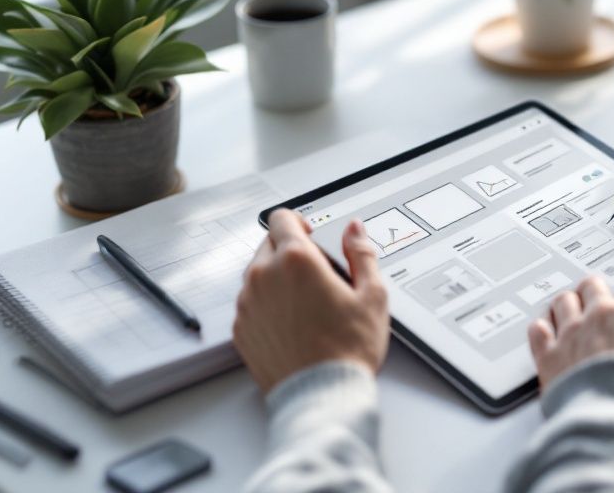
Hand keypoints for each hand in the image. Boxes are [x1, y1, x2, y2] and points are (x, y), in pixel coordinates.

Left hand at [233, 209, 388, 393]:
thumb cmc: (348, 348)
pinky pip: (251, 304)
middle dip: (290, 251)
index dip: (299, 222)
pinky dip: (267, 306)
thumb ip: (362, 253)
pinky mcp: (241, 328)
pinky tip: (292, 325)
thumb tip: (354, 229)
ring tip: (306, 305)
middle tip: (316, 276)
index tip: (311, 236)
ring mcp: (248, 303)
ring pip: (257, 274)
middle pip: (268, 244)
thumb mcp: (372, 295)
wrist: (321, 394)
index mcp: (296, 260)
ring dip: (277, 279)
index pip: (282, 218)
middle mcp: (264, 276)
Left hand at [528, 277, 613, 400]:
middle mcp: (601, 315)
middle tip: (595, 302)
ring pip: (563, 301)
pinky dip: (541, 330)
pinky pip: (538, 329)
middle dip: (595, 293)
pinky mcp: (548, 353)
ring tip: (568, 311)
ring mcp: (571, 332)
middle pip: (593, 287)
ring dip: (566, 305)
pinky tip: (544, 332)